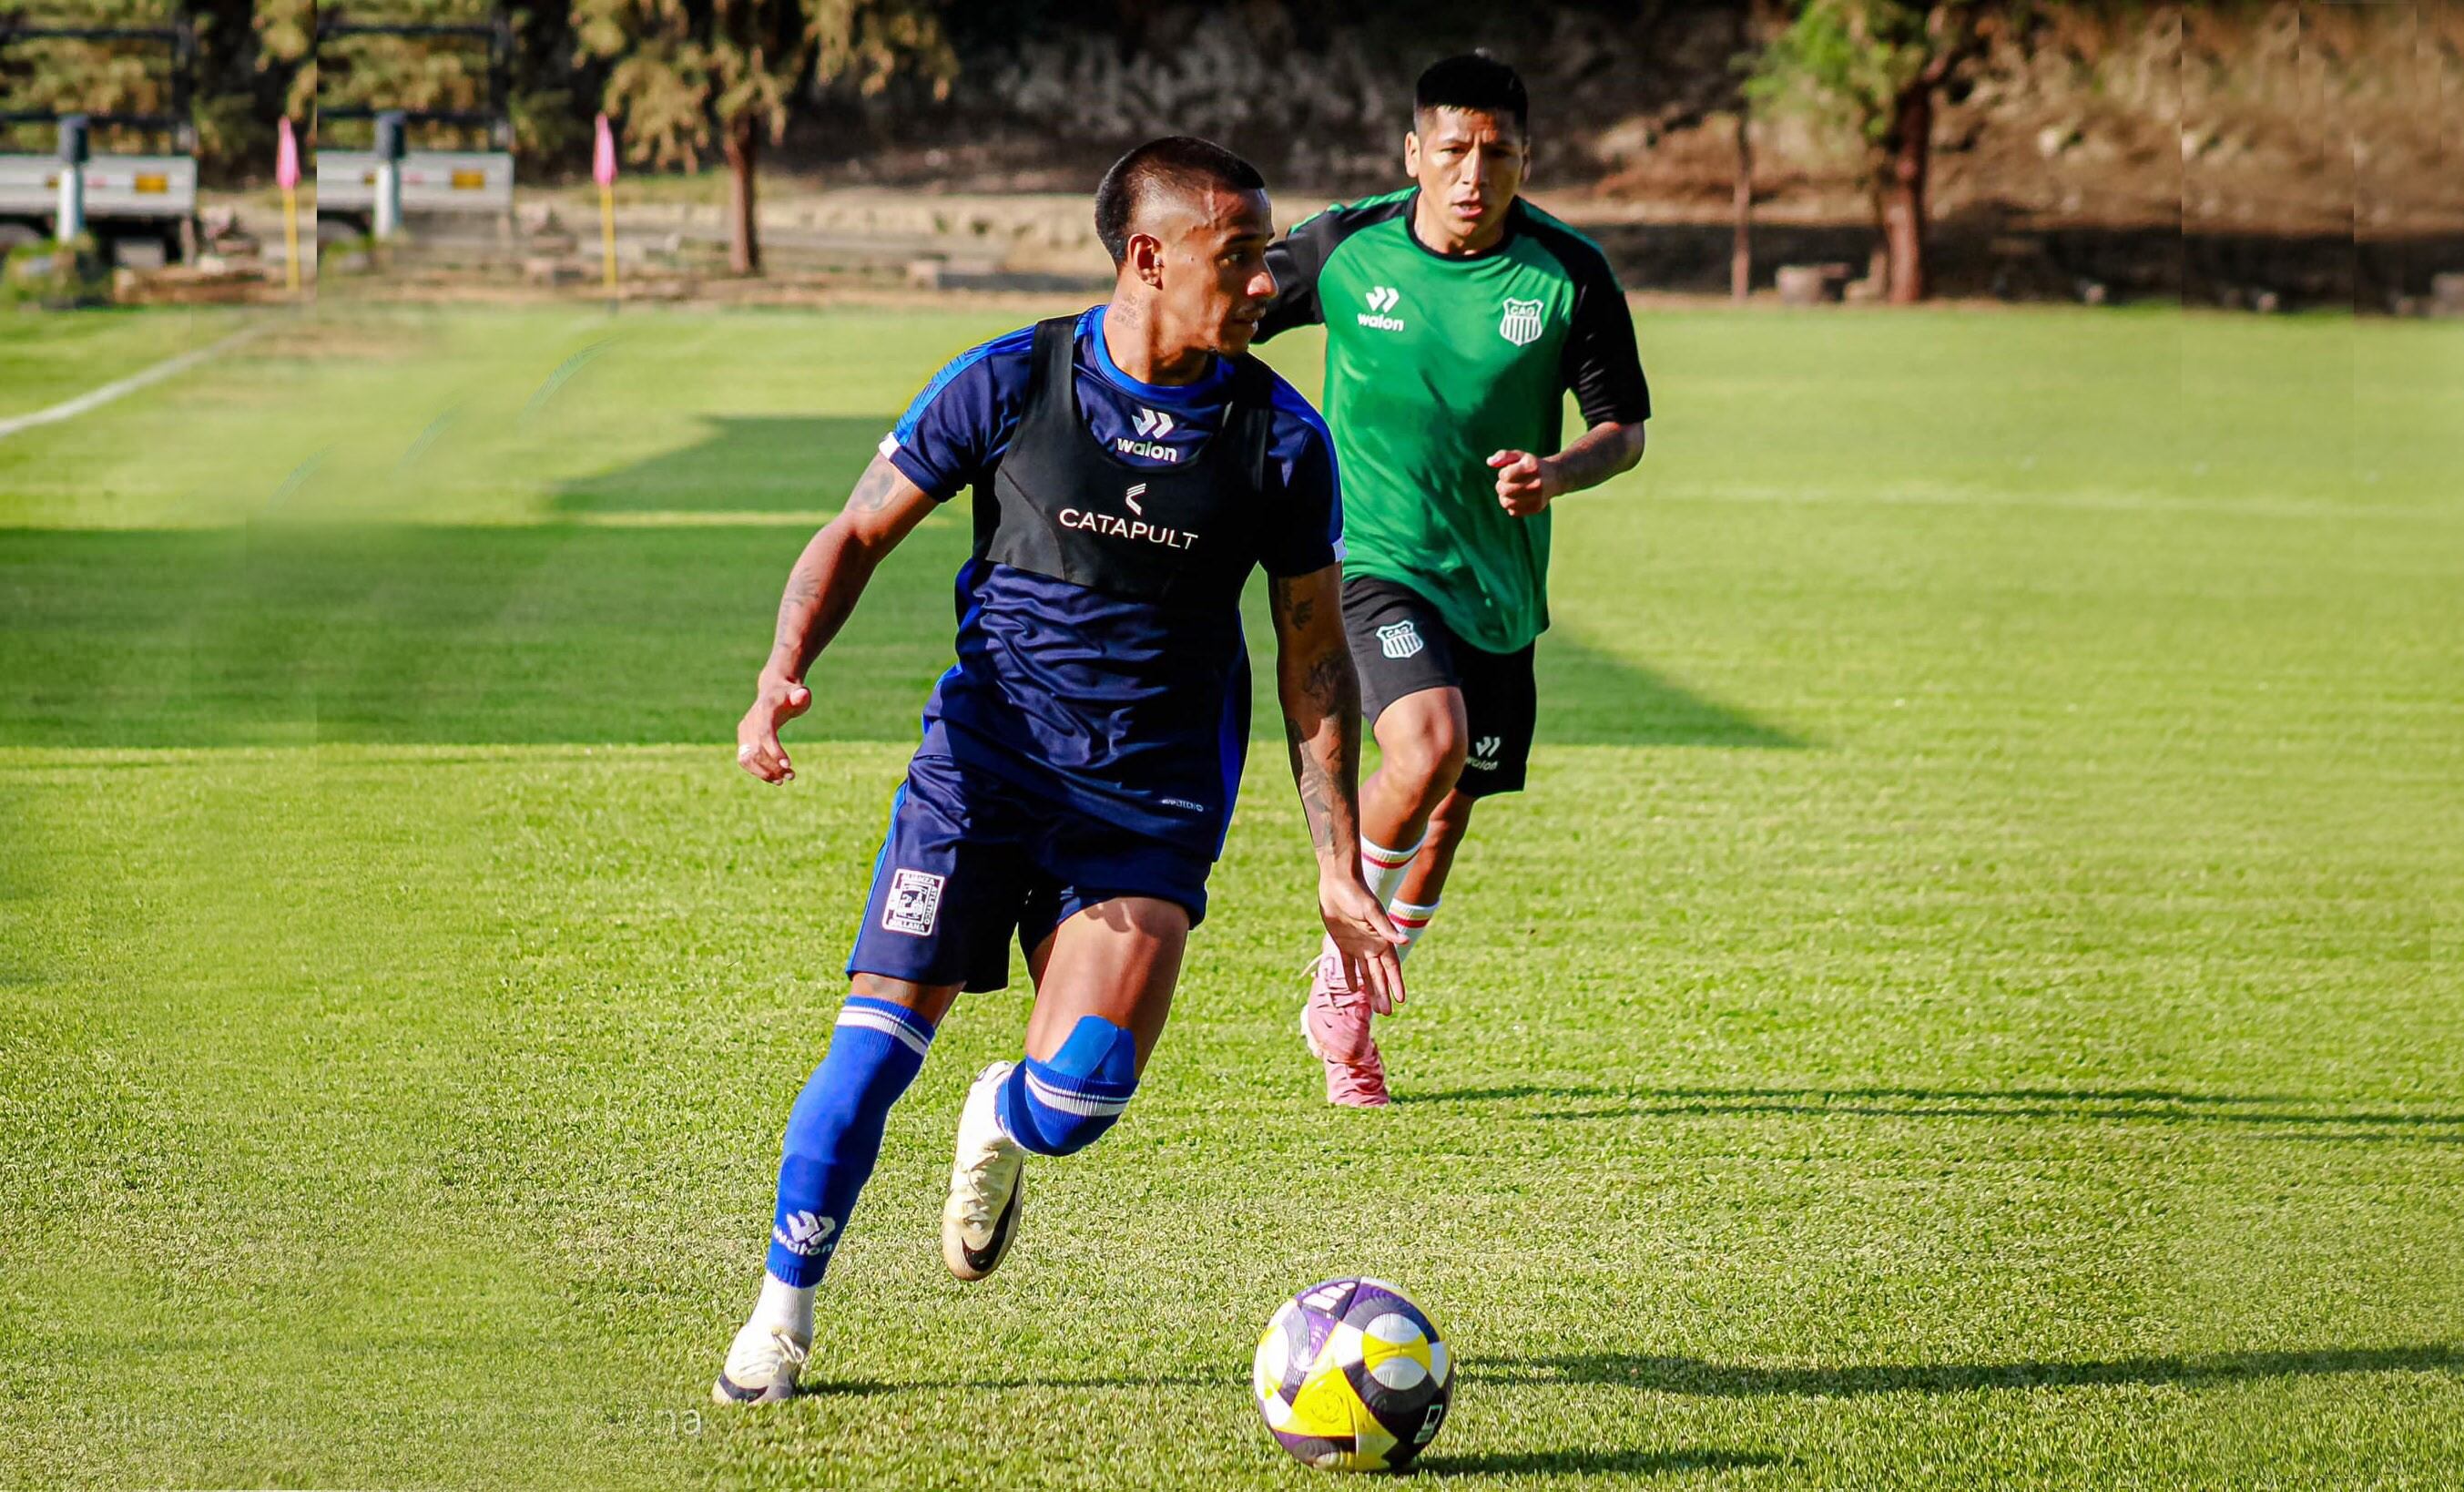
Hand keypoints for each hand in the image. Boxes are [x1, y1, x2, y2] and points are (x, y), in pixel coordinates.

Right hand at [736, 674, 811, 783]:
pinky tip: (774, 777)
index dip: (774, 751)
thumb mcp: (799, 693)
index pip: (765, 734)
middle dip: (772, 766)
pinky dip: (758, 771)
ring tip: (783, 780)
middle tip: (791, 776)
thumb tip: (802, 695)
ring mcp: (744, 731)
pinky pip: (745, 760)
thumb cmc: (790, 695)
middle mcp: (750, 721)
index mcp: (764, 710)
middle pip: (755, 750)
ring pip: (747, 758)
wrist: (773, 691)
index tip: (788, 766)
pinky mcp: (743, 740)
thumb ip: (801, 695)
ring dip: (764, 772)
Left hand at [1319, 868, 1407, 1013]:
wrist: (1337, 881)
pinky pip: (1346, 964)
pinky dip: (1350, 977)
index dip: (1397, 983)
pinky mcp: (1341, 942)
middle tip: (1387, 1013)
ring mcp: (1356, 944)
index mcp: (1382, 938)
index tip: (1402, 1000)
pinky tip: (1353, 990)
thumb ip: (1386, 928)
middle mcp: (1371, 944)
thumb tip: (1405, 941)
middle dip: (1383, 993)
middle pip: (1379, 974)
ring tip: (1375, 1008)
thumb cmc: (1357, 892)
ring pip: (1365, 973)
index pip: (1392, 966)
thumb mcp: (1371, 911)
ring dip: (1370, 989)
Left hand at [1487, 449, 1557, 515]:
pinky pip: (1513, 512)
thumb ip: (1503, 456)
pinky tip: (1517, 498)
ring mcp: (1538, 497)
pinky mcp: (1536, 508)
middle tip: (1506, 483)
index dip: (1502, 474)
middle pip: (1505, 490)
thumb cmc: (1532, 465)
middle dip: (1501, 486)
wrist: (1554, 477)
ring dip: (1504, 497)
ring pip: (1507, 503)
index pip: (1505, 476)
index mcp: (1532, 467)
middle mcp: (1537, 483)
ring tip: (1509, 491)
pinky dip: (1511, 505)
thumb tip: (1489, 462)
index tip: (1508, 473)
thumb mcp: (1519, 456)